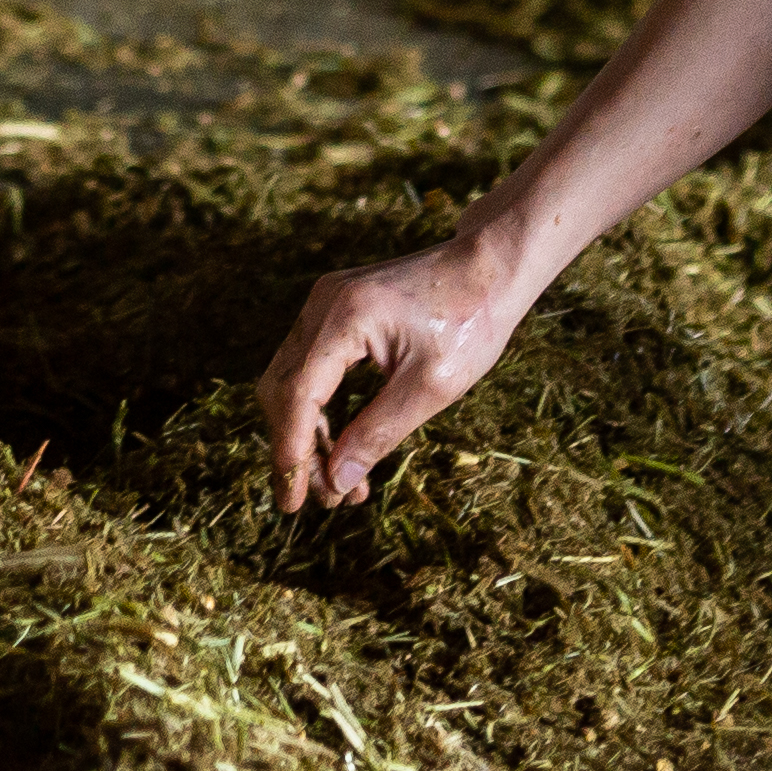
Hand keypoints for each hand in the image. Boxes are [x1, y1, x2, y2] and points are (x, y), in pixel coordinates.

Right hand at [257, 227, 524, 510]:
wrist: (488, 268)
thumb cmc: (469, 322)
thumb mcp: (431, 387)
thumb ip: (378, 433)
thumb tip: (337, 481)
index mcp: (344, 318)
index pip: (296, 395)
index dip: (290, 452)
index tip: (292, 502)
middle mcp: (322, 305)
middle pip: (283, 388)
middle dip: (297, 448)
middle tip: (325, 499)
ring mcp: (325, 304)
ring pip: (292, 380)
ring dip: (309, 433)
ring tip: (341, 483)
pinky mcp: (337, 311)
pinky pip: (311, 366)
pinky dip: (321, 408)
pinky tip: (344, 443)